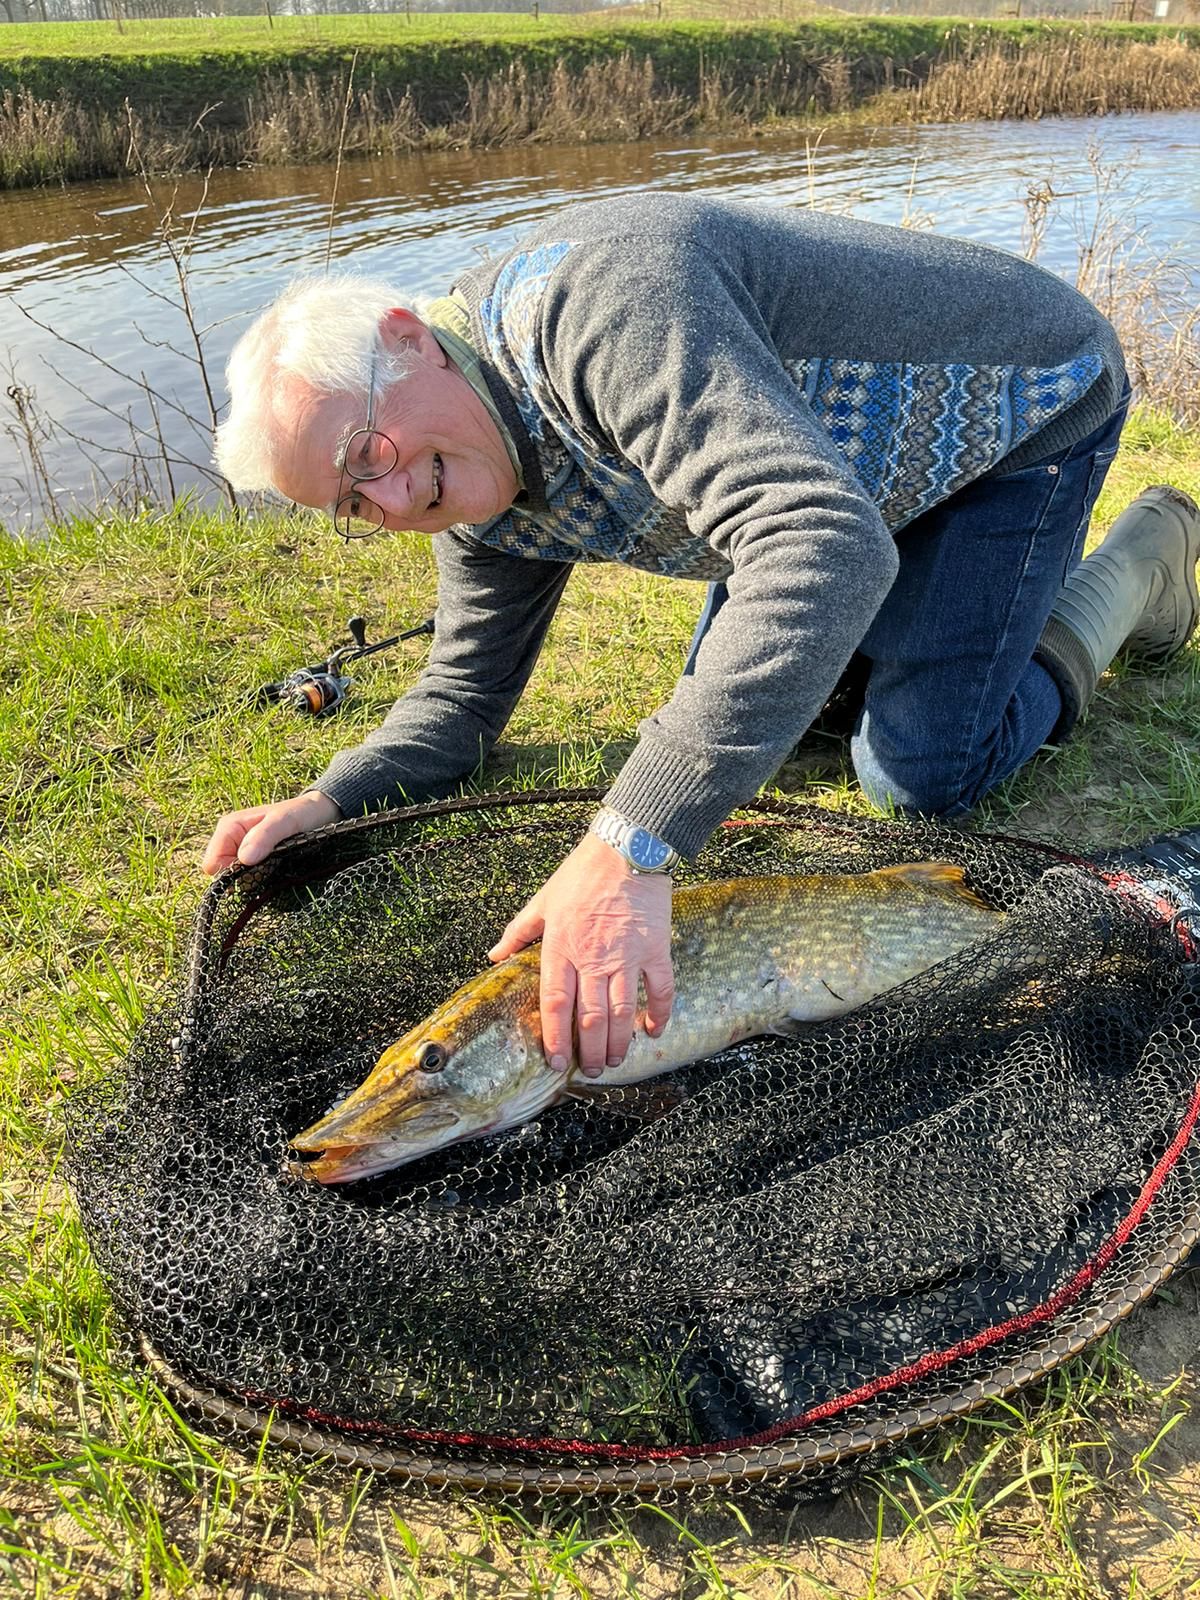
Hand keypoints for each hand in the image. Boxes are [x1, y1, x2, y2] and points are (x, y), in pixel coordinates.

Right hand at [201, 789, 341, 875]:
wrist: (319, 815)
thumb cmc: (301, 813)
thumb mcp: (285, 821)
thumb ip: (265, 836)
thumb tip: (244, 859)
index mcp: (229, 828)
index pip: (212, 864)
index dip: (230, 873)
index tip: (255, 868)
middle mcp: (231, 842)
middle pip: (222, 875)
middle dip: (244, 877)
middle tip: (270, 866)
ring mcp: (242, 853)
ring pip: (236, 881)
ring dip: (255, 879)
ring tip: (276, 866)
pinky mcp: (255, 863)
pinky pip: (250, 880)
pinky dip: (262, 880)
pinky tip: (277, 871)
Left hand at [488, 833, 673, 1076]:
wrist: (628, 848)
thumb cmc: (583, 872)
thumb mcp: (543, 900)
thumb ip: (519, 932)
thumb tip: (494, 955)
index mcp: (562, 948)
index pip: (554, 1004)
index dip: (555, 1037)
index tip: (557, 1061)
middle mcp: (593, 958)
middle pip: (590, 1017)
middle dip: (589, 1050)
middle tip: (591, 1070)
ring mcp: (627, 956)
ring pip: (623, 1013)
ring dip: (618, 1042)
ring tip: (614, 1061)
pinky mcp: (656, 949)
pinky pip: (661, 990)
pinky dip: (658, 1015)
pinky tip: (652, 1032)